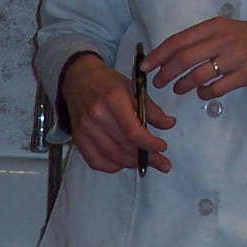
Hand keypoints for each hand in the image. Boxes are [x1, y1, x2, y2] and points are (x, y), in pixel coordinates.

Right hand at [62, 52, 174, 173]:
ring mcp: (84, 129)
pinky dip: (111, 167)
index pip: (133, 131)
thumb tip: (169, 124)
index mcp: (113, 100)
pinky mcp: (77, 138)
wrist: (78, 79)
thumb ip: (151, 108)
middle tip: (161, 162)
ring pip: (111, 156)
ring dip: (131, 164)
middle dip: (146, 158)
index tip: (162, 147)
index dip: (149, 144)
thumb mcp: (133, 88)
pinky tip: (123, 164)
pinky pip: (95, 161)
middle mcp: (96, 116)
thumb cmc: (109, 83)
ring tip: (144, 163)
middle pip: (124, 146)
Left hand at [144, 17, 246, 98]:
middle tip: (157, 83)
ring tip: (178, 89)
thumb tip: (165, 56)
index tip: (144, 67)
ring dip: (182, 86)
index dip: (158, 56)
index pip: (178, 41)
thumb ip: (197, 40)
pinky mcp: (244, 75)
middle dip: (165, 74)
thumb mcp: (223, 29)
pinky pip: (215, 89)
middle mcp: (224, 40)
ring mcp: (235, 58)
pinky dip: (203, 93)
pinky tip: (201, 92)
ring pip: (198, 76)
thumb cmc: (246, 36)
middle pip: (184, 59)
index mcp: (215, 26)